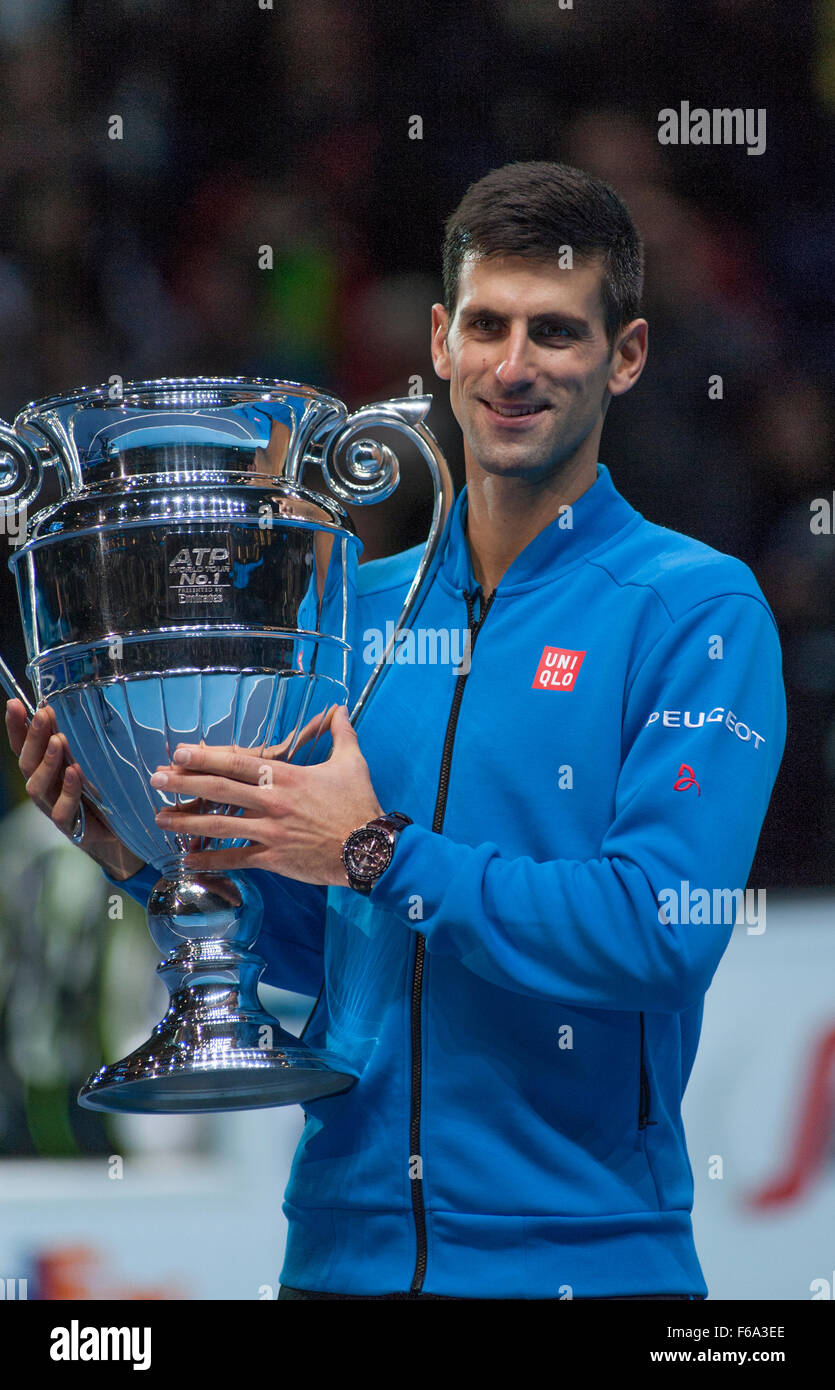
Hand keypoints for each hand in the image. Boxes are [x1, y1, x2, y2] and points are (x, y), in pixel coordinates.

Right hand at [5, 698, 145, 880]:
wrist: (119, 829)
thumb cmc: (100, 788)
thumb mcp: (88, 758)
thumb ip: (75, 738)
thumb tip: (67, 704)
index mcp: (43, 769)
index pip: (22, 746)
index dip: (16, 726)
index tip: (15, 703)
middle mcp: (43, 787)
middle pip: (26, 762)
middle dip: (33, 737)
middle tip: (44, 715)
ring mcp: (52, 807)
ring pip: (37, 786)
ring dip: (48, 762)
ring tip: (59, 741)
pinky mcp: (70, 825)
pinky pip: (62, 809)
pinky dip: (68, 790)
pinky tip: (75, 772)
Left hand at [149, 704, 383, 884]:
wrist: (370, 848)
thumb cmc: (360, 804)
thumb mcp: (353, 763)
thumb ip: (341, 733)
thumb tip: (340, 709)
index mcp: (286, 777)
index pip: (237, 763)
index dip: (205, 756)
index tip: (179, 752)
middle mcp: (272, 802)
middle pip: (219, 790)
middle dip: (183, 783)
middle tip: (155, 779)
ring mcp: (270, 832)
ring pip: (219, 825)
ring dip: (186, 821)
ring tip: (160, 818)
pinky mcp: (273, 858)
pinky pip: (235, 858)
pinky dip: (209, 859)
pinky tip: (187, 859)